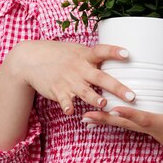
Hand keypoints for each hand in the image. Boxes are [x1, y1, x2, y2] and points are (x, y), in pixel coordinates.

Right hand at [8, 41, 135, 114]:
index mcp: (86, 56)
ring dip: (94, 98)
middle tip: (131, 96)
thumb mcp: (77, 50)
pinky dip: (67, 106)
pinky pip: (64, 101)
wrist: (31, 59)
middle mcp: (79, 68)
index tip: (127, 53)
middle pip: (101, 78)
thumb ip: (95, 56)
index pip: (102, 51)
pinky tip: (71, 112)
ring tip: (104, 104)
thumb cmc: (59, 54)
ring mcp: (68, 80)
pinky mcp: (58, 91)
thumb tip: (119, 55)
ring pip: (85, 91)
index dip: (114, 52)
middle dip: (117, 88)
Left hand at [82, 94, 162, 162]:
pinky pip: (132, 126)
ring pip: (127, 126)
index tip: (114, 108)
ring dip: (107, 121)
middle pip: (128, 124)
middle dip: (107, 119)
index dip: (130, 114)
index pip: (146, 119)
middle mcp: (157, 131)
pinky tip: (106, 119)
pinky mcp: (154, 133)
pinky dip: (117, 122)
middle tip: (86, 116)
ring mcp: (154, 133)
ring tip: (86, 118)